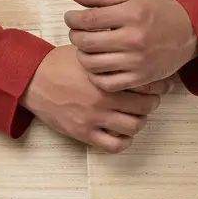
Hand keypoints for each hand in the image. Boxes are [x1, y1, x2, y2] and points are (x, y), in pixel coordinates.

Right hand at [20, 44, 174, 153]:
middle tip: (150, 100)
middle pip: (145, 106)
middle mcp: (104, 97)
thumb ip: (110, 56)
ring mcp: (94, 117)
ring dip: (139, 122)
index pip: (145, 82)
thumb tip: (132, 54)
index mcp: (106, 74)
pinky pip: (114, 145)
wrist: (33, 79)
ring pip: (134, 127)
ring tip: (135, 115)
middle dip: (152, 103)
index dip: (159, 85)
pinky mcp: (84, 132)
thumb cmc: (59, 63)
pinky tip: (122, 132)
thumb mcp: (87, 53)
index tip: (164, 85)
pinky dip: (124, 141)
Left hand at [63, 0, 197, 92]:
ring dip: (82, 55)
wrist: (188, 32)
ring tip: (86, 47)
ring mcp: (137, 62)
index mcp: (131, 13)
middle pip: (87, 42)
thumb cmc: (157, 10)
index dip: (72, 18)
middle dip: (74, 36)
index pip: (88, 19)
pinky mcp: (141, 79)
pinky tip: (96, 65)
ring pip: (93, 65)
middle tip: (76, 32)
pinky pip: (107, 83)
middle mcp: (134, 39)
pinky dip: (95, 75)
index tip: (70, 17)